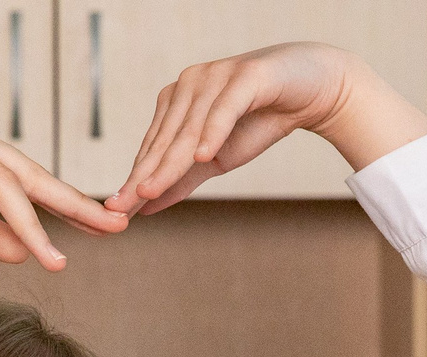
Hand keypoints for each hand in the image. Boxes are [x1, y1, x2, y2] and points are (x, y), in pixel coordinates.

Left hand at [106, 43, 426, 215]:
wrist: (311, 90)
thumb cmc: (260, 120)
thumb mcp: (216, 160)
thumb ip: (181, 180)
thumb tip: (145, 208)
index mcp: (177, 101)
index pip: (153, 146)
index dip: (135, 178)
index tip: (114, 210)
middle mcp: (190, 84)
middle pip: (165, 139)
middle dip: (144, 175)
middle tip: (122, 206)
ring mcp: (216, 76)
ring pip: (189, 127)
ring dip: (171, 161)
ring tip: (150, 190)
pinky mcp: (246, 76)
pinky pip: (225, 107)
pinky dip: (213, 131)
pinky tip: (203, 155)